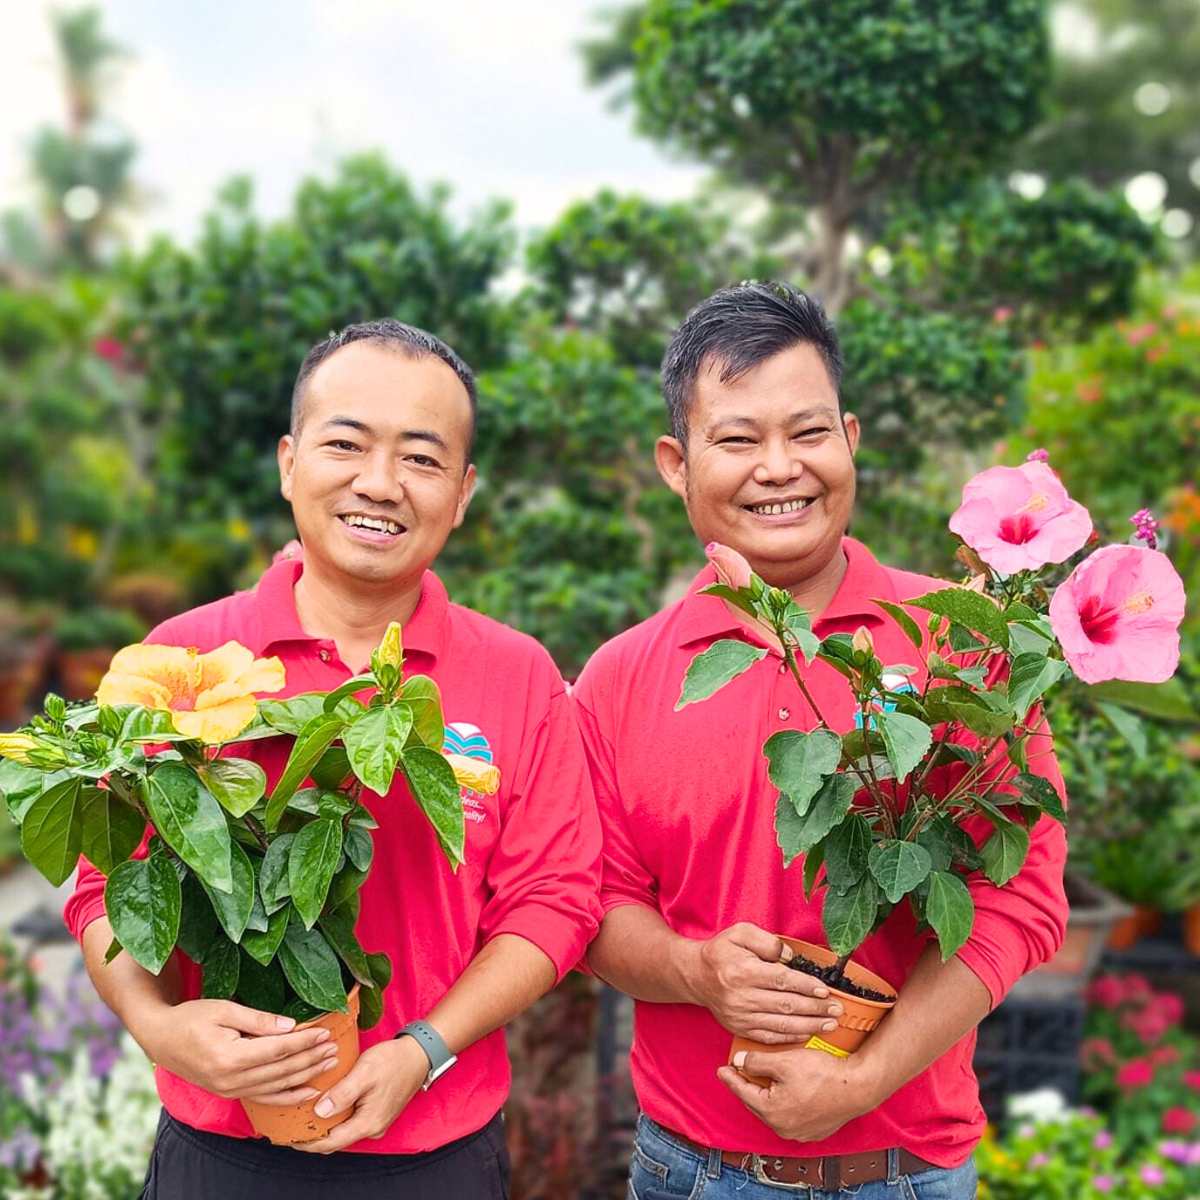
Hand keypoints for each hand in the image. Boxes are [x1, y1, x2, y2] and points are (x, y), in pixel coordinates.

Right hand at [138, 999, 339, 1102]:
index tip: (325, 1032)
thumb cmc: (191, 1018)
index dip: (305, 1041)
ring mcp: (229, 1090)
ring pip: (277, 1086)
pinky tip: (308, 1091)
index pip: (279, 1050)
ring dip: (306, 1075)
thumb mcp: (223, 1009)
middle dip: (312, 1058)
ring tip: (329, 1063)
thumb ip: (258, 1020)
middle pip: (282, 1070)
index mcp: (230, 1056)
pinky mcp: (229, 1093)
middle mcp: (231, 1079)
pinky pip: (264, 1098)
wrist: (161, 1038)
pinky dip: (288, 1096)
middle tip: (336, 1047)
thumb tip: (290, 1027)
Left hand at [293, 1036, 428, 1153]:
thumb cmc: (393, 1060)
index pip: (330, 1143)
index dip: (307, 1142)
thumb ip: (342, 1094)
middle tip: (290, 1126)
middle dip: (312, 1136)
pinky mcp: (377, 1113)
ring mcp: (376, 1122)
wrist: (419, 1054)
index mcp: (368, 1123)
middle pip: (335, 1140)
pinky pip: (351, 1122)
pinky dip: (336, 1118)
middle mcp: (372, 1128)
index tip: (287, 1137)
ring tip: (303, 1115)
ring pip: (343, 1131)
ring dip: (324, 1126)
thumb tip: (319, 1112)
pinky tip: (325, 1106)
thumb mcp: (364, 1072)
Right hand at [689, 923, 842, 1043]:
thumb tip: (791, 957)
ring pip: (780, 1024)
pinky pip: (769, 1037)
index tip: (825, 990)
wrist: (696, 976)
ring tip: (829, 1024)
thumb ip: (767, 941)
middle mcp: (741, 997)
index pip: (782, 980)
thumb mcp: (741, 933)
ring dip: (809, 1026)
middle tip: (837, 1010)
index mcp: (743, 971)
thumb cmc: (722, 952)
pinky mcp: (739, 1029)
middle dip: (815, 1008)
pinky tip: (807, 1034)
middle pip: (785, 1005)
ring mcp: (740, 1016)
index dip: (806, 986)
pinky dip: (790, 1037)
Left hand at [717, 1046, 880, 1141]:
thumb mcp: (784, 1061)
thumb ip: (757, 1062)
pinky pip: (790, 1116)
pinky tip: (784, 1090)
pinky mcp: (814, 1130)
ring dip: (766, 1095)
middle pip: (757, 1103)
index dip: (731, 1078)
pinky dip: (783, 1103)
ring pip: (773, 1111)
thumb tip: (738, 1061)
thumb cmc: (822, 1073)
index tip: (721, 1069)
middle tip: (739, 1071)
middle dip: (747, 1086)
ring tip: (760, 1079)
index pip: (743, 1092)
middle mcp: (783, 1127)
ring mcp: (800, 1132)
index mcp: (772, 1112)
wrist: (857, 1086)